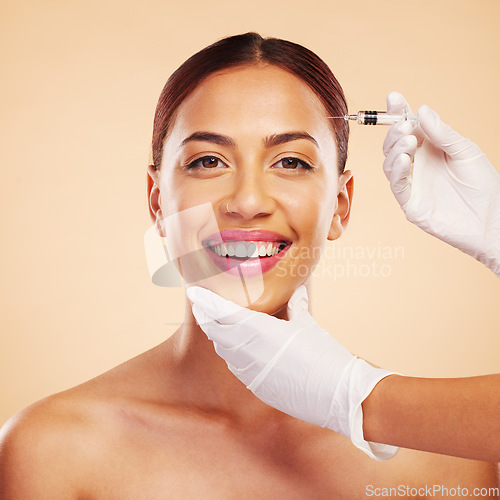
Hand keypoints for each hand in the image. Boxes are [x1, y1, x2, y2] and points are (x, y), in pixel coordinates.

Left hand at [186, 285, 397, 460]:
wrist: (339, 395)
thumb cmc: (325, 355)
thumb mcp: (309, 324)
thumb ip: (296, 305)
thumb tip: (296, 289)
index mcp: (261, 331)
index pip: (223, 313)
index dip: (206, 302)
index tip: (194, 293)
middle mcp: (250, 353)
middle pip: (216, 332)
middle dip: (206, 316)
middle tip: (201, 304)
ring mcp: (251, 373)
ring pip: (224, 350)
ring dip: (217, 335)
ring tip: (215, 322)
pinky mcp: (257, 387)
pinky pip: (236, 367)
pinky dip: (231, 353)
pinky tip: (235, 347)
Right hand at [383, 92, 499, 276]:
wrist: (491, 218)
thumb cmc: (482, 185)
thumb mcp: (464, 150)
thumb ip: (441, 133)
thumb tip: (421, 110)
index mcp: (430, 150)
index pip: (408, 128)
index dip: (398, 113)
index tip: (393, 98)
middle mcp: (418, 165)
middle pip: (394, 144)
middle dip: (395, 132)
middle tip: (406, 126)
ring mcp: (413, 184)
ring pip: (390, 163)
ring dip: (395, 149)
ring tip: (409, 141)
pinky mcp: (410, 203)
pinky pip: (396, 184)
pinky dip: (396, 170)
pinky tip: (405, 159)